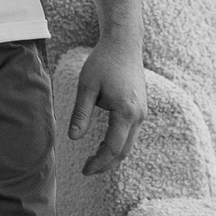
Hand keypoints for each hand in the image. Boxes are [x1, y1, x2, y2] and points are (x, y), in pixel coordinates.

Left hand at [69, 39, 147, 178]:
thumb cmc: (103, 62)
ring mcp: (142, 112)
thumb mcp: (87, 87)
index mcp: (126, 112)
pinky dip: (118, 143)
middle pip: (124, 151)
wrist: (124, 44)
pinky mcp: (140, 108)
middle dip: (106, 164)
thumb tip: (73, 138)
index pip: (113, 147)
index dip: (99, 162)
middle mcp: (138, 115)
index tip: (85, 170)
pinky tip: (104, 144)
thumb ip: (81, 114)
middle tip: (87, 171)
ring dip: (112, 154)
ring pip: (129, 143)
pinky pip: (130, 132)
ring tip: (93, 161)